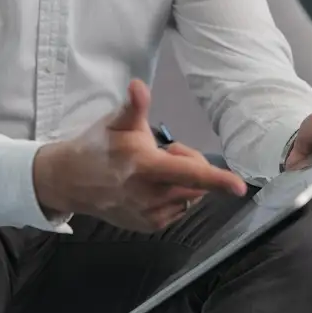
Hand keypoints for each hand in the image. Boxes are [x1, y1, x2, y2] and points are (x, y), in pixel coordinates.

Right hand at [33, 79, 246, 231]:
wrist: (71, 181)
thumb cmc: (98, 145)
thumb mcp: (115, 121)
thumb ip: (133, 106)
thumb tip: (139, 85)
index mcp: (144, 165)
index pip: (189, 173)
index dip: (217, 179)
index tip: (240, 186)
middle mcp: (149, 195)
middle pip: (195, 183)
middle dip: (189, 164)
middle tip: (164, 151)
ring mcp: (149, 215)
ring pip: (189, 197)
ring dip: (183, 182)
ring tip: (154, 170)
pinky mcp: (149, 227)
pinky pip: (178, 210)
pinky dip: (174, 196)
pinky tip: (152, 186)